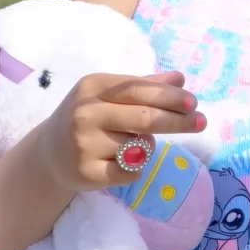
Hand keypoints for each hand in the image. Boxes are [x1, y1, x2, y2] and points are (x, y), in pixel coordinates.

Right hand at [36, 71, 205, 192]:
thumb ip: (145, 86)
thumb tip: (180, 78)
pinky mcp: (86, 172)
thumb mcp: (109, 96)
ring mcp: (84, 144)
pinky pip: (132, 171)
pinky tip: (118, 162)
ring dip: (147, 146)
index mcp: (93, 87)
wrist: (49, 154)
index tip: (194, 102)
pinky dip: (136, 167)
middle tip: (201, 122)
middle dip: (177, 121)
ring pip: (140, 146)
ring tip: (128, 144)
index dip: (170, 96)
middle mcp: (85, 113)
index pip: (140, 90)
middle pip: (144, 118)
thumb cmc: (89, 118)